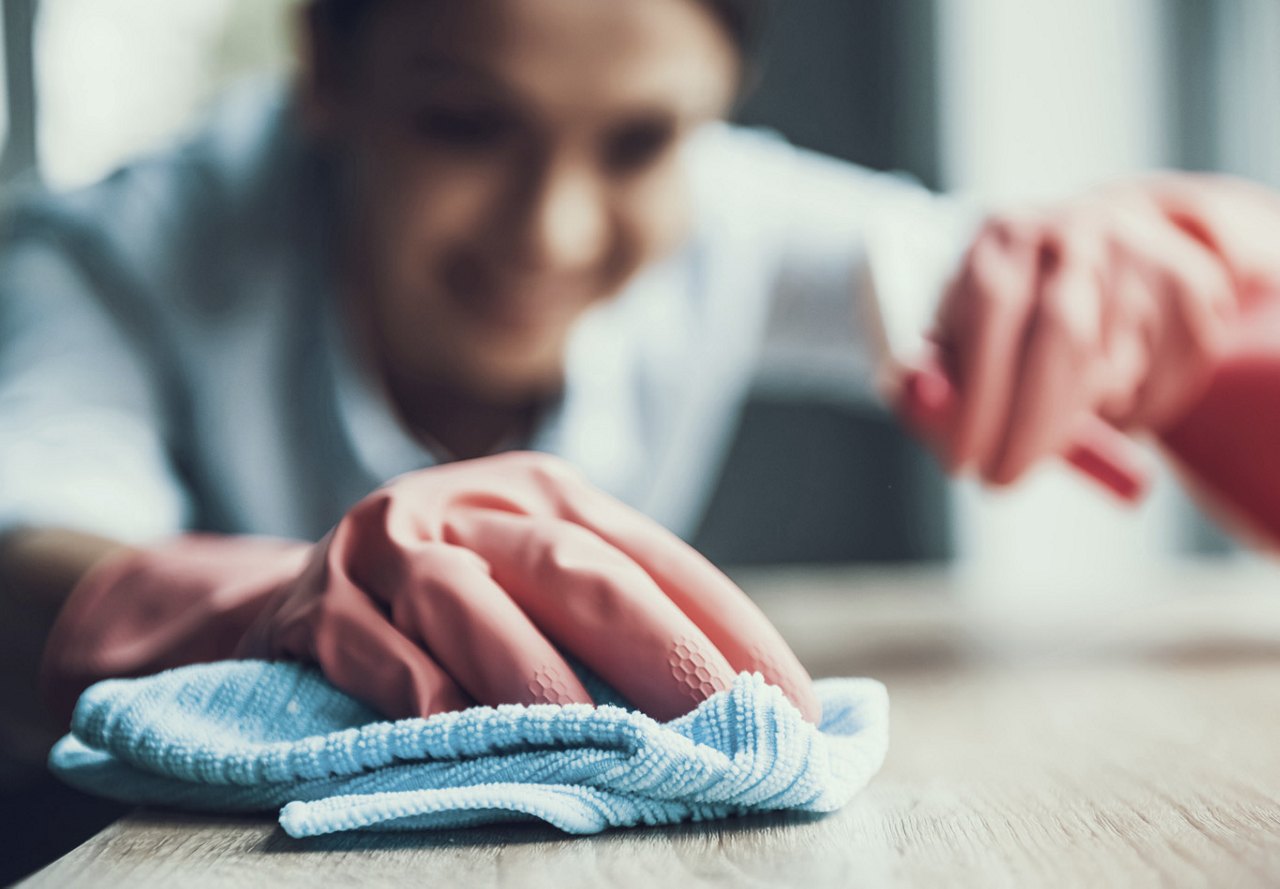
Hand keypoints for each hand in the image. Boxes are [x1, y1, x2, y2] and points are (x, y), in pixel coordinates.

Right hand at [42, 452, 818, 723]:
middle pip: (577, 569)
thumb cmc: (448, 599)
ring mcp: (389, 544)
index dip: (730, 627)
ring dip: (534, 673)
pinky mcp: (314, 601)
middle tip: (728, 729)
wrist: (295, 589)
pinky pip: (367, 646)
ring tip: (597, 742)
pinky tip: (445, 728)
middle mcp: (474, 502)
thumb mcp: (532, 578)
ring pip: (467, 599)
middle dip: (662, 652)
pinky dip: (409, 688)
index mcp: (547, 493)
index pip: (655, 557)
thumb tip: (743, 702)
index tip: (796, 704)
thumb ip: (613, 620)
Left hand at [932, 180, 1245, 484]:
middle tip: (1001, 481)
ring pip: (1115, 371)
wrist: (1103, 243)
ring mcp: (1141, 257)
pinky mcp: (1193, 289)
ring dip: (1078, 419)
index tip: (963, 461)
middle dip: (1031, 426)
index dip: (979, 394)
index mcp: (1004, 236)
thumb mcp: (958, 328)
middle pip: (1064, 336)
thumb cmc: (1008, 308)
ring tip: (1049, 419)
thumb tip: (925, 411)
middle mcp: (1076, 235)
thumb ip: (935, 373)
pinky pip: (1164, 383)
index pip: (993, 308)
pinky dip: (1131, 415)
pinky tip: (1106, 398)